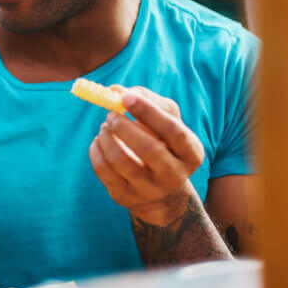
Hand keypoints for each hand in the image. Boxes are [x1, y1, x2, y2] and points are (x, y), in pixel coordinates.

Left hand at [89, 87, 205, 225]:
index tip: (125, 97)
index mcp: (191, 153)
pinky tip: (99, 141)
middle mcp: (175, 175)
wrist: (159, 190)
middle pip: (149, 149)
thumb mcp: (165, 120)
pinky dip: (96, 149)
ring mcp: (150, 190)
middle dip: (124, 126)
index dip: (148, 112)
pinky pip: (103, 170)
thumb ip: (146, 99)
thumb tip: (114, 90)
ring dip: (106, 137)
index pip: (173, 131)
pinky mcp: (125, 197)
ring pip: (121, 160)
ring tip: (105, 126)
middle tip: (110, 114)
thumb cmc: (162, 143)